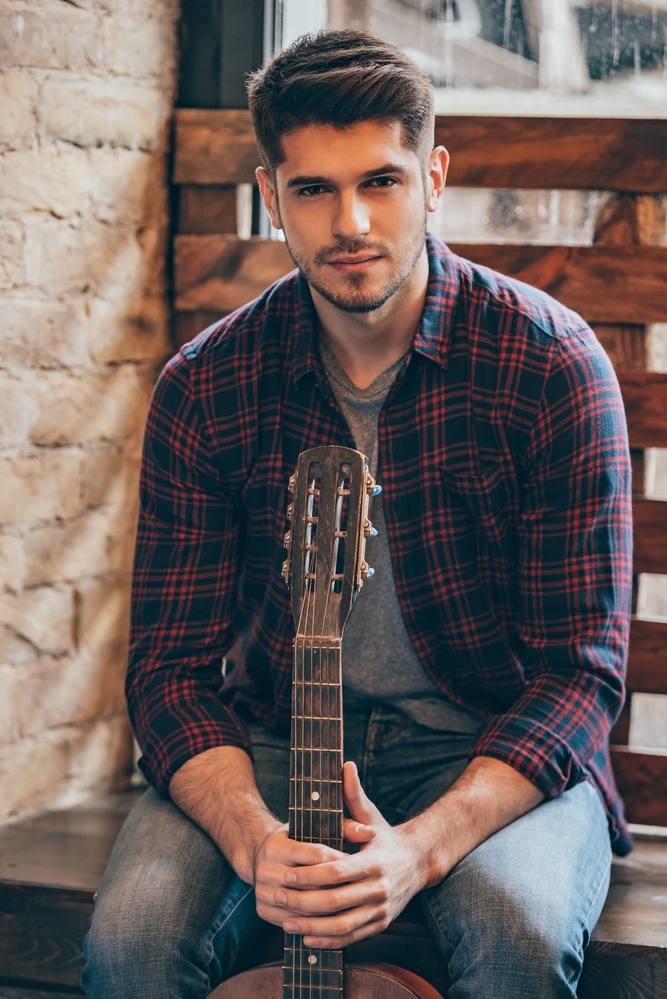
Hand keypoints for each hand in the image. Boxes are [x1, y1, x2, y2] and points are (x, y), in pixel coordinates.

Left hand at [264, 761, 424, 948]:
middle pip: (335, 902)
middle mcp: (379, 888)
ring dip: (311, 927)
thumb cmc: (384, 837)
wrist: (417, 863)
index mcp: (374, 861)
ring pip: (342, 926)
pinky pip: (351, 938)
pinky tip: (306, 937)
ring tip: (286, 922)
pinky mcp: (380, 925)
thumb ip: (354, 793)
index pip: (337, 872)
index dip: (310, 876)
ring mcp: (380, 910)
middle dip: (303, 902)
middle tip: (277, 897)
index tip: (286, 875)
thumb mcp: (371, 815)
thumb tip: (344, 764)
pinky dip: (327, 941)